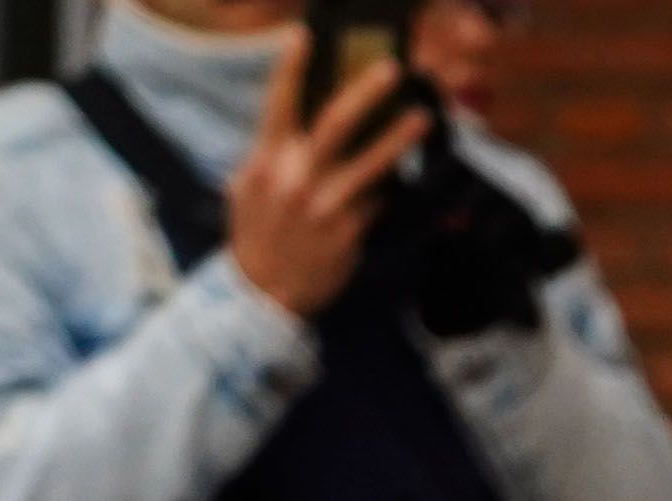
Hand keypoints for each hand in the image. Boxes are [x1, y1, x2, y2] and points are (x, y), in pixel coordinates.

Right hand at [227, 31, 430, 321]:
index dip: (291, 68)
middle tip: (391, 68)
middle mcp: (294, 178)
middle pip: (333, 124)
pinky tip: (404, 172)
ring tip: (422, 116)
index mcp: (264, 160)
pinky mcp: (348, 232)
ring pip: (369, 163)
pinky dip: (388, 185)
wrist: (263, 295)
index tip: (305, 35)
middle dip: (364, 93)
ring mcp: (323, 206)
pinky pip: (377, 199)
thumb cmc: (257, 234)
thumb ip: (272, 155)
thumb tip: (300, 125)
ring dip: (398, 138)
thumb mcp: (249, 188)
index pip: (277, 104)